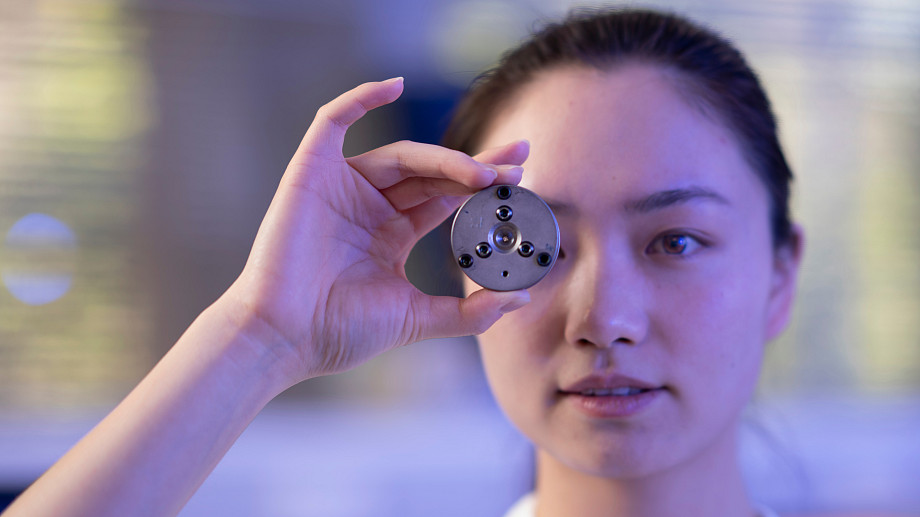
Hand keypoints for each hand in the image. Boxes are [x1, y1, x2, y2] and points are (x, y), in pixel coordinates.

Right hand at [222, 78, 530, 384]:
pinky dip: (360, 98)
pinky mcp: (311, 171)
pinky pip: (332, 122)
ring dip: (445, 157)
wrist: (284, 337)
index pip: (447, 198)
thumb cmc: (340, 331)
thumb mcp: (415, 318)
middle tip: (519, 158)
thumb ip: (469, 312)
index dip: (483, 186)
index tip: (521, 180)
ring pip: (402, 155)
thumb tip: (519, 295)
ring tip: (483, 172)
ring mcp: (342, 186)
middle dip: (477, 166)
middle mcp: (371, 206)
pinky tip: (394, 85)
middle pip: (433, 173)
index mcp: (392, 234)